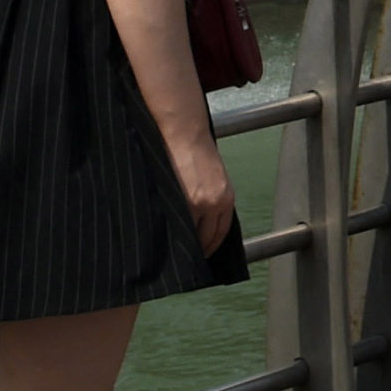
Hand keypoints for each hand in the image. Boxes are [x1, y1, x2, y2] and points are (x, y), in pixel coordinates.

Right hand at [170, 135, 237, 252]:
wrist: (183, 134)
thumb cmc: (197, 150)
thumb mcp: (213, 177)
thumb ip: (210, 198)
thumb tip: (202, 219)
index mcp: (225, 197)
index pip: (221, 232)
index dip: (212, 245)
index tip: (204, 252)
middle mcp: (214, 203)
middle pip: (207, 238)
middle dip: (198, 248)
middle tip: (188, 257)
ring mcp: (196, 204)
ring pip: (192, 234)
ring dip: (184, 243)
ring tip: (175, 250)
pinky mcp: (181, 201)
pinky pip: (177, 224)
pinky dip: (172, 232)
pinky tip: (165, 236)